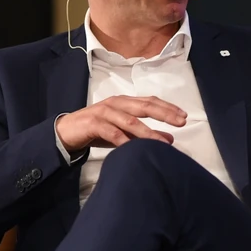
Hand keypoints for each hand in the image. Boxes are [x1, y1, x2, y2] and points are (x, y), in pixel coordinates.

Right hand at [55, 96, 186, 153]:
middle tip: (181, 122)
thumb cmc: (97, 131)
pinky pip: (111, 132)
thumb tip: (170, 139)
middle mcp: (116, 103)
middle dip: (164, 114)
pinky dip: (124, 140)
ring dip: (148, 132)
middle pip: (144, 106)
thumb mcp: (123, 132)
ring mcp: (104, 112)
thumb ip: (145, 134)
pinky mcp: (93, 123)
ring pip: (130, 121)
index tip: (184, 116)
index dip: (167, 108)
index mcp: (124, 102)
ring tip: (162, 142)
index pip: (150, 101)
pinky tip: (133, 149)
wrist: (66, 132)